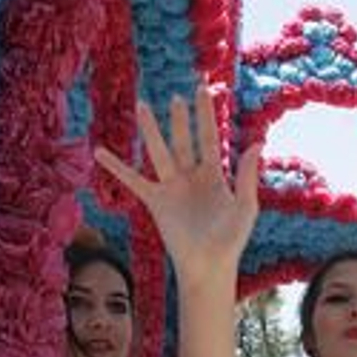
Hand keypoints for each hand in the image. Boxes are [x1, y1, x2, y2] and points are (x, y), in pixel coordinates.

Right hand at [94, 79, 262, 283]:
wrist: (208, 266)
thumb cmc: (231, 240)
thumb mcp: (245, 206)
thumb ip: (247, 175)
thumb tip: (256, 143)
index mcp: (214, 176)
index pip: (209, 137)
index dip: (207, 115)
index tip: (205, 90)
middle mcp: (192, 177)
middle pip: (184, 140)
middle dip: (181, 119)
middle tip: (178, 95)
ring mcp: (172, 187)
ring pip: (159, 151)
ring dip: (151, 129)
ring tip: (142, 105)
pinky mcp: (155, 201)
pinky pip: (132, 180)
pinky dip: (116, 166)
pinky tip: (100, 151)